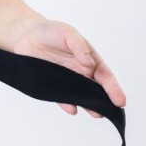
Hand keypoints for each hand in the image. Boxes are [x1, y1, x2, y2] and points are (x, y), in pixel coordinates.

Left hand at [12, 19, 126, 117]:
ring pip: (81, 96)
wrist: (24, 36)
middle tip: (111, 112)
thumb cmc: (50, 31)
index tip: (120, 101)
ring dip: (89, 106)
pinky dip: (67, 104)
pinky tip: (72, 109)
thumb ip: (79, 46)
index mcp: (89, 59)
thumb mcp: (67, 33)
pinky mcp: (51, 85)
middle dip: (104, 101)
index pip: (104, 76)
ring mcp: (66, 81)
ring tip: (96, 114)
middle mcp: (80, 72)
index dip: (113, 88)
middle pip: (96, 90)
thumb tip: (89, 62)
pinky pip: (61, 97)